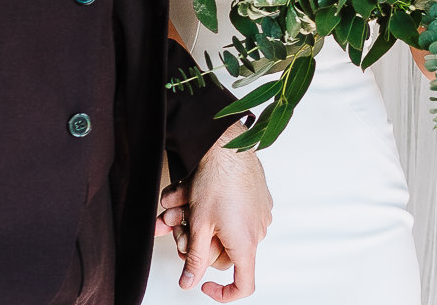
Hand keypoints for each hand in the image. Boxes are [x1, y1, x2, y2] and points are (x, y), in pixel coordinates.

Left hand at [167, 122, 271, 300]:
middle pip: (224, 253)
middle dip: (197, 244)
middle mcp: (257, 232)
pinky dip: (215, 209)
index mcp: (245, 244)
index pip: (243, 285)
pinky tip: (197, 193)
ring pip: (225, 230)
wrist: (229, 145)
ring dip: (200, 222)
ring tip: (178, 205)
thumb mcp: (199, 225)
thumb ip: (194, 259)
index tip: (204, 285)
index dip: (224, 293)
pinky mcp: (259, 198)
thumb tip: (188, 284)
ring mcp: (260, 214)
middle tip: (177, 228)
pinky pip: (235, 212)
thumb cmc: (217, 181)